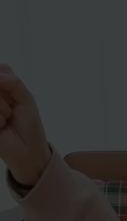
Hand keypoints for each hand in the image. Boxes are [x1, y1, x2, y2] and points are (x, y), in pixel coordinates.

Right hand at [0, 67, 50, 186]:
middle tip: (11, 110)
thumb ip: (13, 82)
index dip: (6, 80)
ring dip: (3, 109)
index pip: (2, 69)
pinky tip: (1, 127)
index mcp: (3, 85)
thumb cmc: (29, 125)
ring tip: (6, 120)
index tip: (13, 95)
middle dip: (5, 97)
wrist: (28, 151)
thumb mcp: (26, 98)